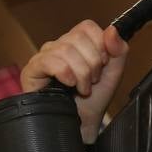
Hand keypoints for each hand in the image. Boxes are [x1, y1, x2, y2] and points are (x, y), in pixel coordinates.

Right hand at [20, 20, 128, 141]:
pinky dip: (64, 73)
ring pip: (65, 49)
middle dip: (92, 63)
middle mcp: (59, 46)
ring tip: (82, 88)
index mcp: (77, 44)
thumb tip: (112, 30)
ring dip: (80, 73)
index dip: (99, 45)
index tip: (103, 64)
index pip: (87, 27)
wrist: (82, 125)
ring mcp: (44, 57)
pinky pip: (48, 60)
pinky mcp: (32, 70)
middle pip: (77, 37)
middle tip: (92, 81)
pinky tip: (69, 84)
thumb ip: (119, 50)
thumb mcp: (114, 73)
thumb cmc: (94, 101)